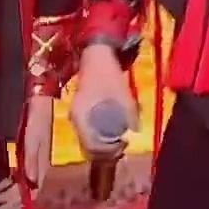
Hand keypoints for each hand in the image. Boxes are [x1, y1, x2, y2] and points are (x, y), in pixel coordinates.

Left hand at [0, 94, 54, 208]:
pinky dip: (13, 183)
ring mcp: (37, 165)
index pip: (29, 194)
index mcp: (42, 167)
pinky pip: (24, 176)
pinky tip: (4, 185)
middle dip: (10, 203)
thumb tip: (31, 182)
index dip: (15, 204)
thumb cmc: (40, 121)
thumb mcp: (34, 139)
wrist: (45, 105)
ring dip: (10, 195)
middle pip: (25, 193)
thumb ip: (33, 160)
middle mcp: (40, 170)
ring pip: (24, 187)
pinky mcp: (35, 158)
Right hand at [68, 44, 136, 158]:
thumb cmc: (109, 76)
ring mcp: (77, 118)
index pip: (90, 147)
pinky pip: (90, 134)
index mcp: (81, 116)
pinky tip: (115, 132)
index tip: (124, 144)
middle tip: (124, 146)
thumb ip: (129, 119)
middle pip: (88, 148)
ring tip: (121, 140)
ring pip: (88, 142)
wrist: (97, 57)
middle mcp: (75, 120)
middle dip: (107, 152)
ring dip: (104, 146)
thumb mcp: (124, 98)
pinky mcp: (82, 115)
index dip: (108, 151)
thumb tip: (133, 137)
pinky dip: (102, 137)